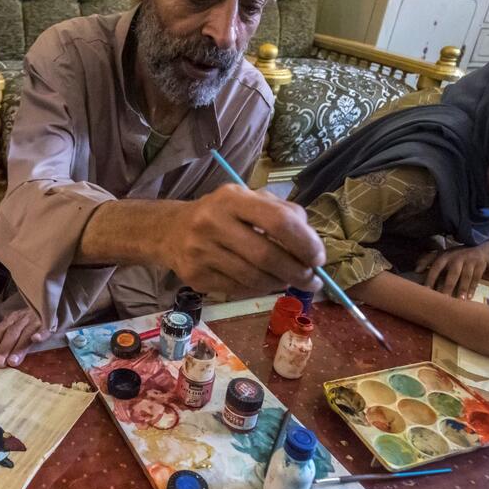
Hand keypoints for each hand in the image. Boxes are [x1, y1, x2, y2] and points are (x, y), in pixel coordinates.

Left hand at [0, 307, 51, 367]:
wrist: (54, 304)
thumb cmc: (36, 320)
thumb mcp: (21, 323)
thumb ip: (10, 336)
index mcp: (15, 318)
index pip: (1, 329)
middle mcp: (24, 317)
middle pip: (12, 333)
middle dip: (4, 348)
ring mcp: (38, 319)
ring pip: (26, 333)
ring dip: (19, 348)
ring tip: (13, 361)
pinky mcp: (52, 322)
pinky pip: (46, 328)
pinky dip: (41, 333)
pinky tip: (36, 339)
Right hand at [164, 184, 324, 296]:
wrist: (170, 231)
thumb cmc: (221, 214)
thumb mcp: (249, 201)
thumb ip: (283, 214)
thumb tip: (312, 248)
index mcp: (232, 198)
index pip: (278, 221)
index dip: (305, 243)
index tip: (319, 259)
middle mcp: (212, 222)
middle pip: (267, 256)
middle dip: (297, 272)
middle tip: (311, 281)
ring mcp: (200, 251)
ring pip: (254, 278)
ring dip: (279, 284)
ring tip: (288, 281)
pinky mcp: (195, 276)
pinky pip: (238, 290)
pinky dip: (258, 290)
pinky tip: (263, 284)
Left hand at [416, 246, 488, 299]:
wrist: (478, 249)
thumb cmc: (454, 256)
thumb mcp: (441, 254)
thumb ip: (427, 260)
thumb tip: (416, 270)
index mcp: (445, 256)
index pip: (436, 267)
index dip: (431, 278)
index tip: (426, 290)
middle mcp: (457, 258)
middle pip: (453, 273)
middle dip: (448, 286)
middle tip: (444, 298)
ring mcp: (470, 261)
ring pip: (466, 276)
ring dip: (463, 288)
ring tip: (460, 300)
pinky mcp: (480, 265)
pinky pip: (476, 278)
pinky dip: (473, 288)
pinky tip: (469, 298)